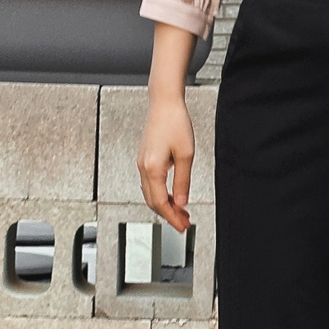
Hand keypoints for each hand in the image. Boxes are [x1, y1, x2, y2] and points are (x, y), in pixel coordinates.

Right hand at [136, 95, 193, 233]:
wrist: (164, 102)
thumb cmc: (175, 122)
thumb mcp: (186, 155)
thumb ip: (183, 181)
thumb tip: (182, 201)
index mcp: (152, 168)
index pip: (160, 203)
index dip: (172, 217)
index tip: (182, 226)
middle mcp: (143, 167)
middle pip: (153, 201)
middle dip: (168, 214)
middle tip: (183, 223)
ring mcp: (142, 162)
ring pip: (150, 193)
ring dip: (165, 204)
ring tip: (181, 211)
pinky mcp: (145, 158)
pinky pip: (150, 183)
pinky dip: (161, 193)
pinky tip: (172, 195)